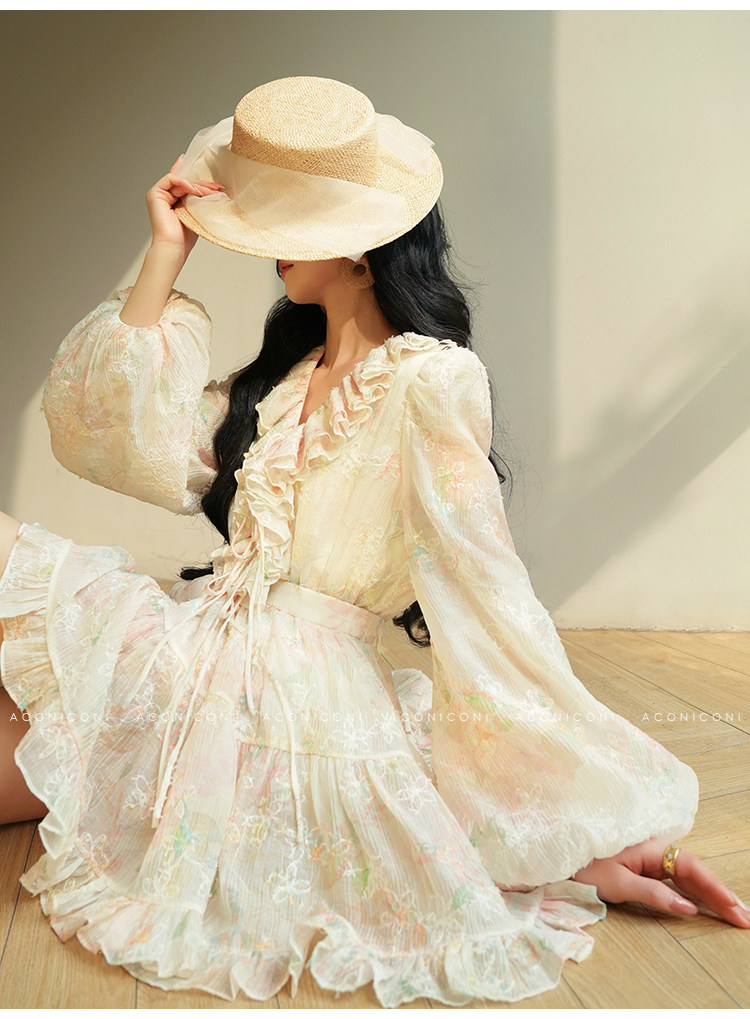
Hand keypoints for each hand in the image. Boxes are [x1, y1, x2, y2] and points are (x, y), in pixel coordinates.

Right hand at [144, 156, 224, 258]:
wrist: (174, 247)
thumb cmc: (184, 237)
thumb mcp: (196, 214)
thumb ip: (200, 201)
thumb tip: (215, 191)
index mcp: (174, 201)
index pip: (188, 186)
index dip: (202, 183)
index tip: (218, 187)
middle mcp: (166, 196)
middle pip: (186, 183)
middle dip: (203, 185)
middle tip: (218, 189)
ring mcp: (159, 194)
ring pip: (180, 180)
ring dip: (197, 185)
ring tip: (210, 192)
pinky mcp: (154, 194)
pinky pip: (170, 179)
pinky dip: (184, 182)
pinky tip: (195, 190)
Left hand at [573, 837, 749, 927]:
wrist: (560, 852)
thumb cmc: (584, 865)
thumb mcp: (618, 883)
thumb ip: (654, 895)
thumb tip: (689, 909)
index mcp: (651, 847)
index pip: (692, 869)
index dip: (716, 890)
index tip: (736, 908)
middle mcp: (654, 847)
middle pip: (695, 871)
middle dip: (721, 894)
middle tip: (745, 918)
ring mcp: (649, 854)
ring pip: (687, 874)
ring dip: (710, 893)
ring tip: (734, 913)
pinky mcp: (643, 862)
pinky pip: (674, 876)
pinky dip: (693, 890)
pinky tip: (705, 903)